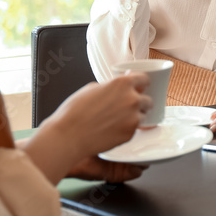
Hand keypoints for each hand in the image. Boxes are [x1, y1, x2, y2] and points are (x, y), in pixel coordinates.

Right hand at [22, 73, 151, 183]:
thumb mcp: (92, 88)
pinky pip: (134, 129)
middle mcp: (132, 99)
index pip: (144, 79)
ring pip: (142, 116)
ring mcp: (133, 118)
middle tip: (126, 108)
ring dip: (134, 117)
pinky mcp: (130, 134)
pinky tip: (112, 130)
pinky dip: (127, 129)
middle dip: (139, 103)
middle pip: (147, 100)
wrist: (68, 135)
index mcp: (123, 84)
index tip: (140, 87)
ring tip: (117, 121)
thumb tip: (118, 87)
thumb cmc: (75, 111)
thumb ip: (111, 86)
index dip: (141, 84)